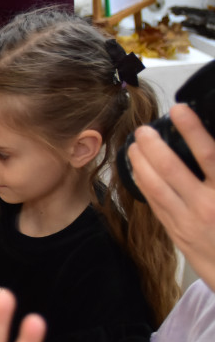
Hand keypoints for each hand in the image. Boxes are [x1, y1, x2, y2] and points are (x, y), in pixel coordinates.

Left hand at [127, 103, 214, 288]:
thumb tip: (210, 147)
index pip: (208, 156)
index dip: (192, 130)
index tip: (180, 110)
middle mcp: (205, 205)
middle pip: (171, 169)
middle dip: (153, 145)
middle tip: (143, 128)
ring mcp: (187, 220)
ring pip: (155, 187)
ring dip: (140, 163)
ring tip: (134, 144)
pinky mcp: (175, 231)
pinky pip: (153, 202)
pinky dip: (143, 183)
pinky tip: (136, 169)